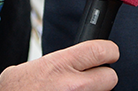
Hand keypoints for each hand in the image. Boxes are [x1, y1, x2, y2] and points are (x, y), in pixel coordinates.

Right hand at [0, 40, 118, 90]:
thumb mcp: (27, 68)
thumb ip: (54, 62)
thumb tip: (71, 58)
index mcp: (59, 65)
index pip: (102, 50)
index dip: (108, 52)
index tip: (107, 54)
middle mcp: (71, 86)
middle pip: (110, 77)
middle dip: (102, 78)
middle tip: (90, 79)